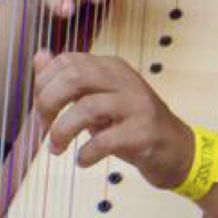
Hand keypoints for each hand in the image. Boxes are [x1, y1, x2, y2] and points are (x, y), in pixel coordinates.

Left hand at [31, 49, 195, 188]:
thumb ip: (68, 79)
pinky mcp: (145, 132)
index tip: (41, 111)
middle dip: (48, 102)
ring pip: (88, 107)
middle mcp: (124, 80)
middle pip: (75, 76)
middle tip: (44, 127)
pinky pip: (107, 139)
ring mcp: (137, 105)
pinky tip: (82, 161)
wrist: (177, 150)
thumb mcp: (97, 98)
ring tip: (56, 149)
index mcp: (110, 67)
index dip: (43, 85)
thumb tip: (40, 56)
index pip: (66, 61)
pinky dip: (87, 153)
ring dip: (62, 131)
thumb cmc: (131, 125)